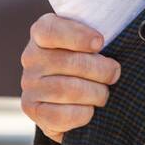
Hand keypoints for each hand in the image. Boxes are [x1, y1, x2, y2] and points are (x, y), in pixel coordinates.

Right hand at [20, 13, 121, 142]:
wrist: (71, 97)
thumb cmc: (89, 61)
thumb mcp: (92, 43)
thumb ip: (98, 38)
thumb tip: (113, 40)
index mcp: (42, 33)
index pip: (51, 30)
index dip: (77, 36)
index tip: (100, 43)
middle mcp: (31, 57)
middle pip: (68, 62)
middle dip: (100, 70)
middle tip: (114, 74)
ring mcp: (29, 84)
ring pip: (67, 89)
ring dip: (96, 93)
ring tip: (103, 94)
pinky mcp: (32, 110)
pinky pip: (61, 115)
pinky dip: (83, 114)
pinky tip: (89, 109)